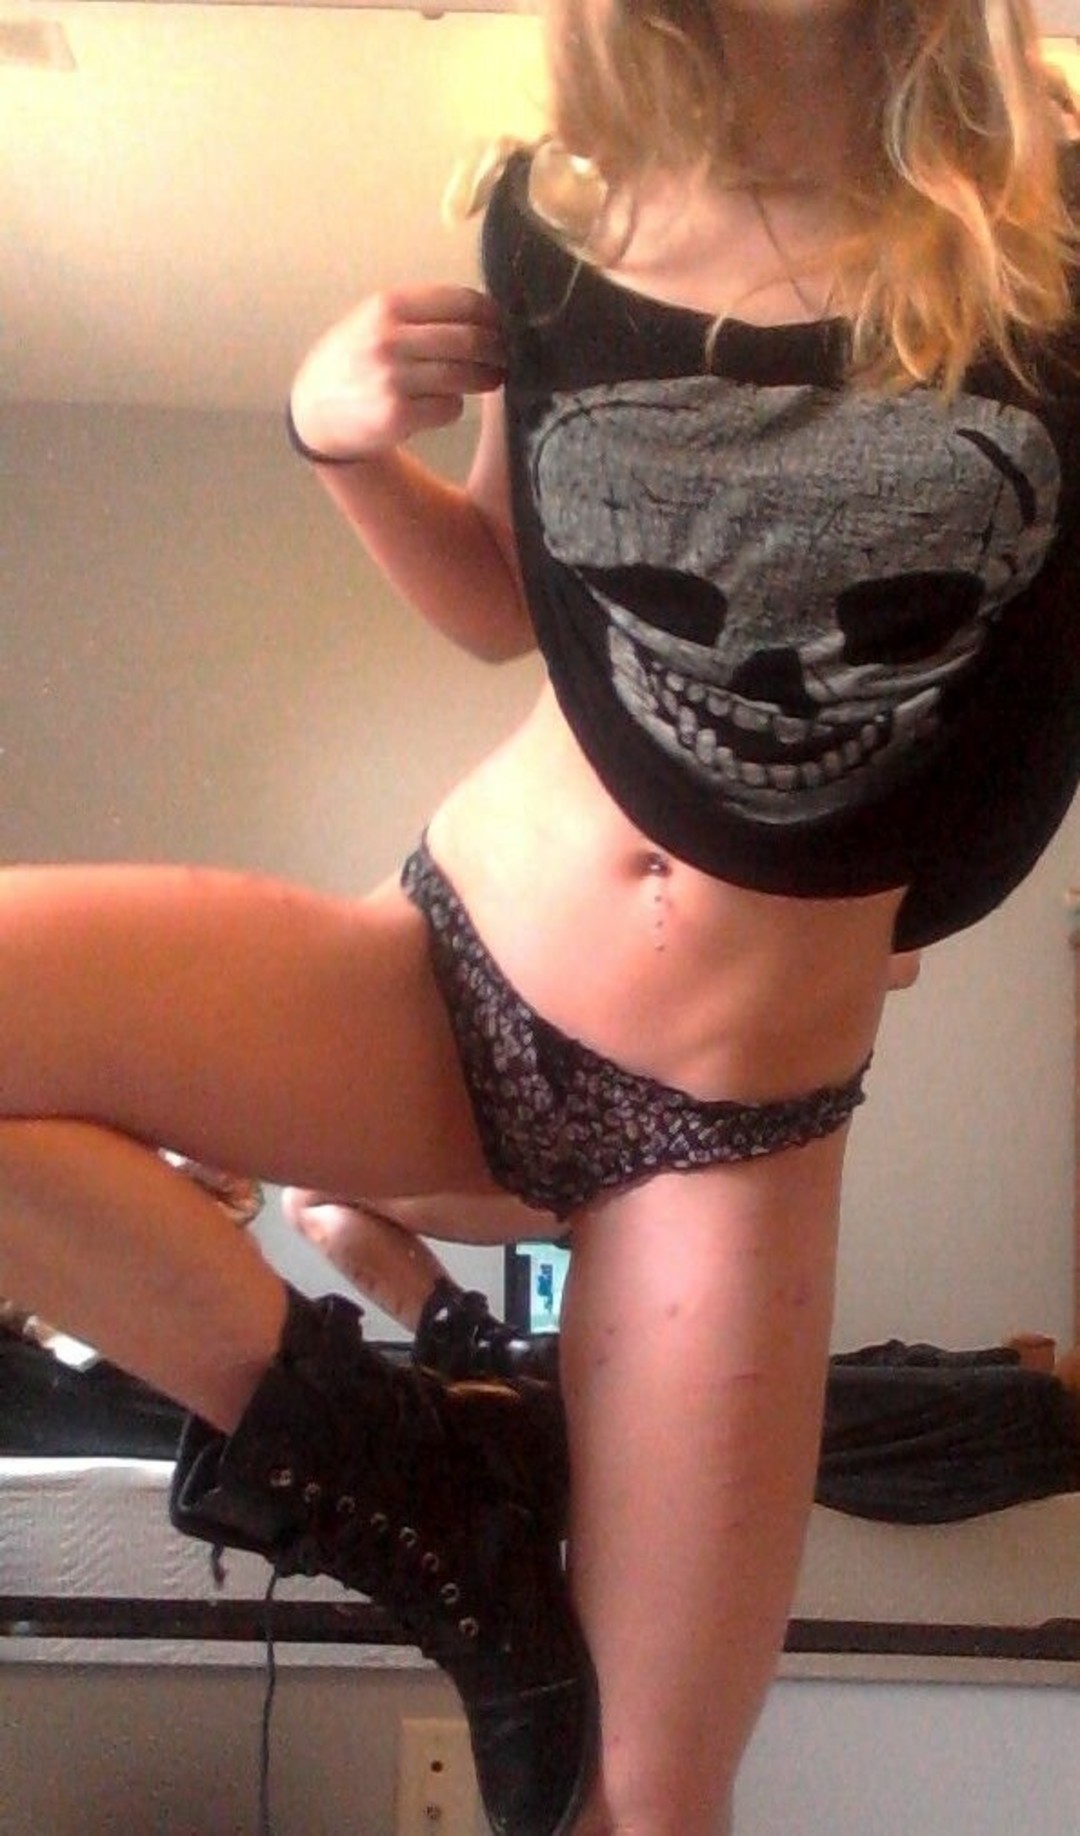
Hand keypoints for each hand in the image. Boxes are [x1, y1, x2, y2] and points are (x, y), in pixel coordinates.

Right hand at [289, 285, 505, 461]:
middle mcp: (389, 339)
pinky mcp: (398, 416)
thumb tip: (483, 311)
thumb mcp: (374, 319)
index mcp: (388, 305)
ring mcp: (393, 379)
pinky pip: (449, 408)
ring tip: (491, 378)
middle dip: (497, 349)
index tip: (501, 324)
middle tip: (505, 356)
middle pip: (470, 340)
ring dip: (485, 379)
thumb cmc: (354, 359)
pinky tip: (444, 403)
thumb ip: (419, 312)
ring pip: (464, 375)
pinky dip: (454, 406)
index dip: (491, 315)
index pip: (462, 302)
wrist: (316, 409)